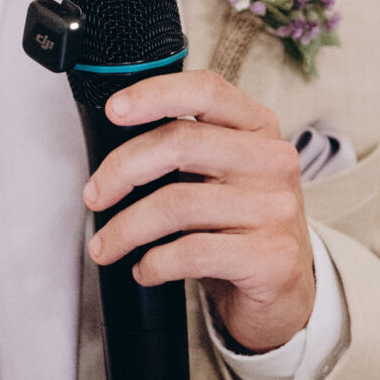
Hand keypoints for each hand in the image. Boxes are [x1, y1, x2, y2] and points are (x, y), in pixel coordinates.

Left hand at [84, 67, 313, 353]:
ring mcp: (276, 209)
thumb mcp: (220, 174)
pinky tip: (144, 269)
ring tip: (105, 246)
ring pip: (178, 204)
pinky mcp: (271, 257)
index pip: (206, 90)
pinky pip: (192, 253)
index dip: (155, 94)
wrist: (285, 288)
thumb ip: (183, 149)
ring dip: (126, 228)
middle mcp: (273, 161)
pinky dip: (154, 263)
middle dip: (122, 170)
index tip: (113, 111)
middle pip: (180, 143)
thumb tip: (111, 147)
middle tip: (93, 196)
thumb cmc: (238, 224)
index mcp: (258, 127)